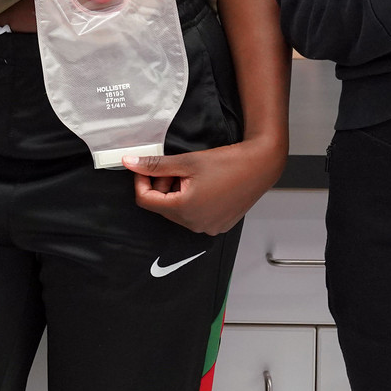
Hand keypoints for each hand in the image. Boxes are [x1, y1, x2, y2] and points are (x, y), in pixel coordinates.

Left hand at [123, 137, 285, 234]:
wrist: (261, 165)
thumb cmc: (228, 162)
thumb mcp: (186, 161)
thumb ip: (155, 165)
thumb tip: (129, 163)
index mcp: (184, 210)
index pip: (145, 201)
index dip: (141, 181)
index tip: (145, 167)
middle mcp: (195, 224)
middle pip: (162, 207)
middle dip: (161, 187)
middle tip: (174, 169)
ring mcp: (208, 228)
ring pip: (177, 212)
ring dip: (176, 194)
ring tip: (192, 176)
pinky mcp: (218, 226)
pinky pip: (194, 216)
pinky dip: (191, 202)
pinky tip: (204, 186)